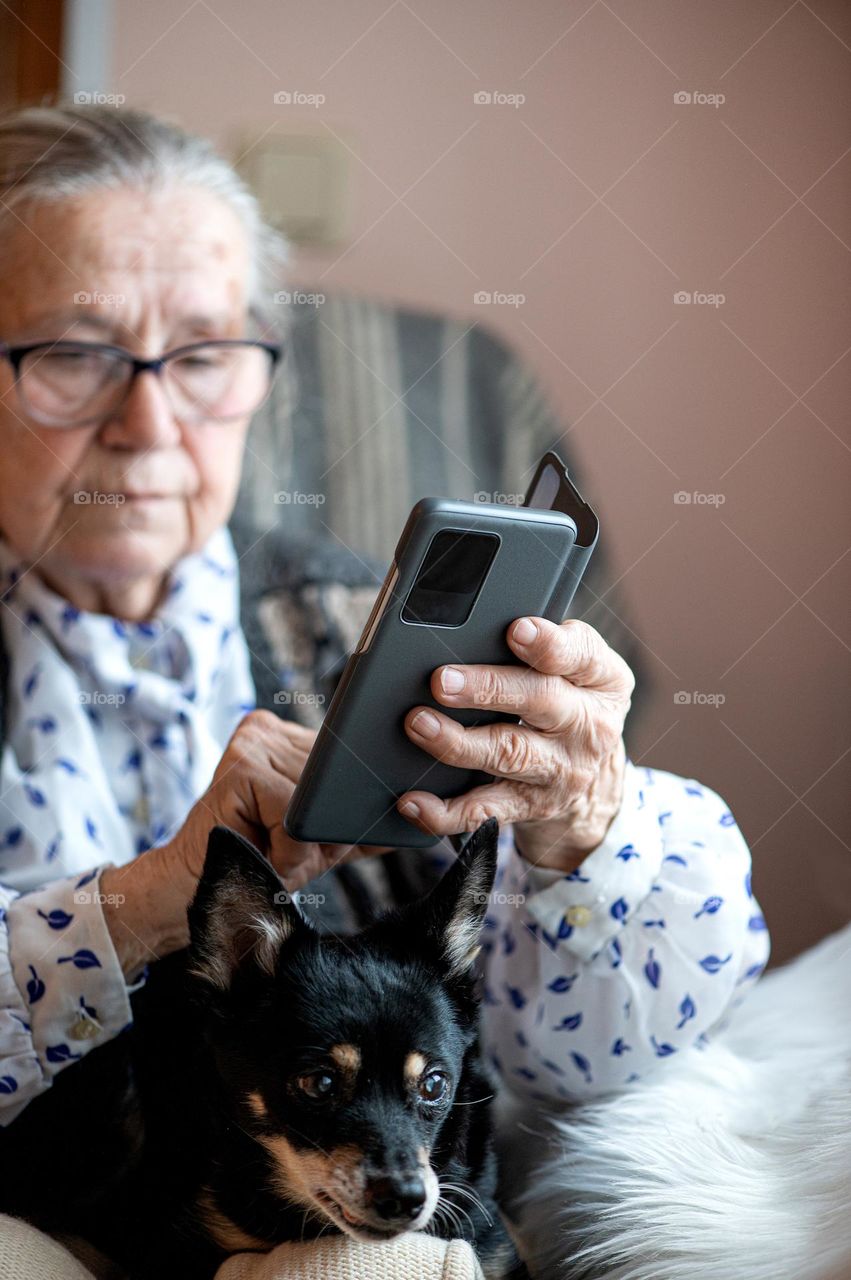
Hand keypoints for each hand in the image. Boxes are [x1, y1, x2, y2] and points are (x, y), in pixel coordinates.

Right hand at [102, 711, 385, 975]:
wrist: (196, 890)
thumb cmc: (263, 864)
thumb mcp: (324, 842)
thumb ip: (362, 822)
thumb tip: (424, 816)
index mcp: (293, 738)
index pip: (349, 762)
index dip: (356, 800)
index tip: (354, 830)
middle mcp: (274, 730)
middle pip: (338, 783)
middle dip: (332, 830)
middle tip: (304, 853)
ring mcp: (256, 742)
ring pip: (319, 801)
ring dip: (309, 846)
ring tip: (277, 854)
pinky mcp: (242, 765)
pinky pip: (294, 815)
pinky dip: (290, 850)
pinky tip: (266, 855)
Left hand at [397, 617, 633, 870]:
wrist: (597, 787)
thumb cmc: (572, 706)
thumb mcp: (578, 672)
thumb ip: (542, 647)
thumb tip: (472, 629)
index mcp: (603, 680)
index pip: (581, 656)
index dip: (549, 644)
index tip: (516, 631)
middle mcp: (588, 726)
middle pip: (539, 700)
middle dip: (488, 688)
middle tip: (443, 680)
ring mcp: (560, 771)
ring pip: (508, 754)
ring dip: (459, 742)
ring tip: (420, 724)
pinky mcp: (530, 807)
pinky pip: (484, 810)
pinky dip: (445, 810)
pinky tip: (414, 801)